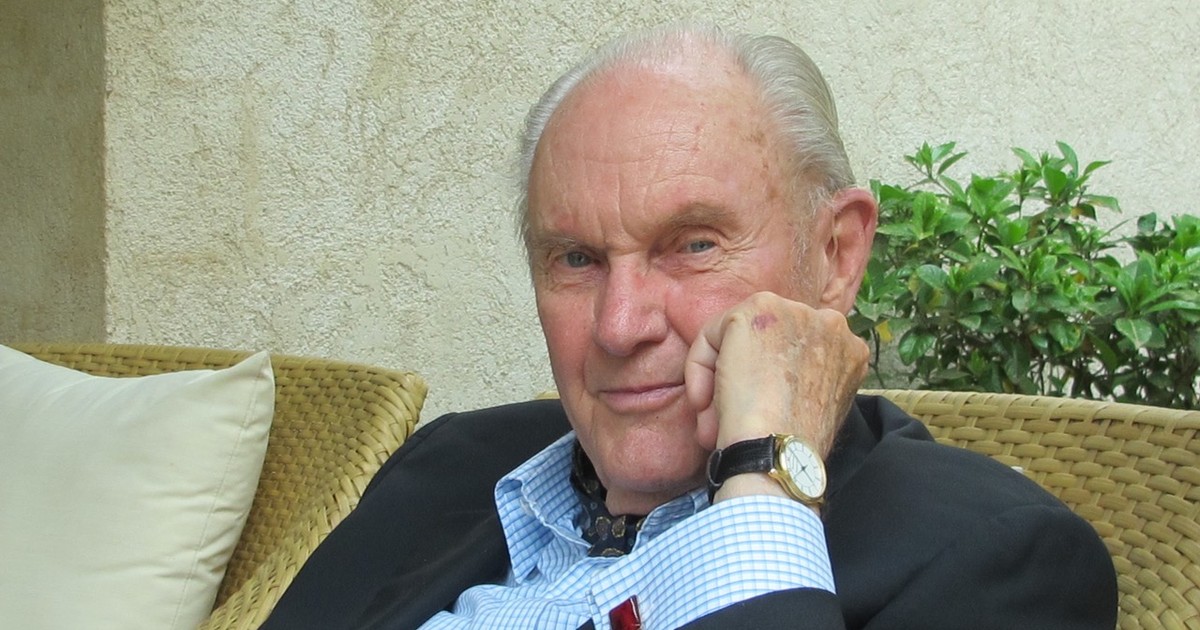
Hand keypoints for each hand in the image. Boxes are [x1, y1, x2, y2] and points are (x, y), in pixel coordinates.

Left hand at [684, 292, 869, 458]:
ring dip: (719, 379)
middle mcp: (831, 322)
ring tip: (712, 418)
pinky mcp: (760, 308)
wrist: (779, 449)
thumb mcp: (816, 408)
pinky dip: (699, 368)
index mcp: (850, 350)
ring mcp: (797, 312)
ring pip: (739, 338)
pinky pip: (714, 335)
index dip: (767, 383)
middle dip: (743, 379)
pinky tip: (704, 403)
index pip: (796, 352)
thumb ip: (805, 381)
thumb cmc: (793, 445)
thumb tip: (769, 381)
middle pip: (768, 343)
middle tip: (724, 417)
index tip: (755, 415)